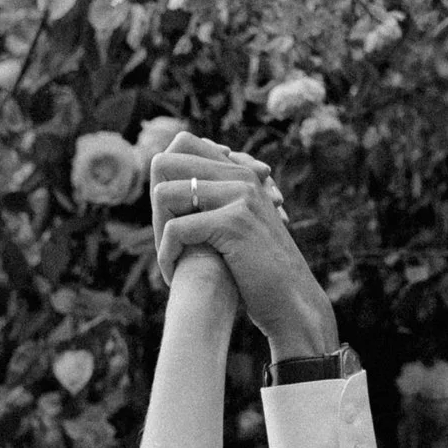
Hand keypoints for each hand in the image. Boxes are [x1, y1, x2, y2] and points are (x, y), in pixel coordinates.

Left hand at [148, 129, 338, 358]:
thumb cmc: (258, 273)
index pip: (182, 144)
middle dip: (156, 204)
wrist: (291, 303)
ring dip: (157, 231)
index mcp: (240, 173)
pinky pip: (175, 229)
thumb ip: (210, 205)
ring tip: (170, 259)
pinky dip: (167, 256)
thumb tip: (163, 190)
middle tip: (166, 241)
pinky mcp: (233, 223)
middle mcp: (240, 176)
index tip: (170, 218)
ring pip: (164, 194)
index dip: (164, 179)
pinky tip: (172, 275)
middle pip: (165, 163)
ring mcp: (239, 196)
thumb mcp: (234, 230)